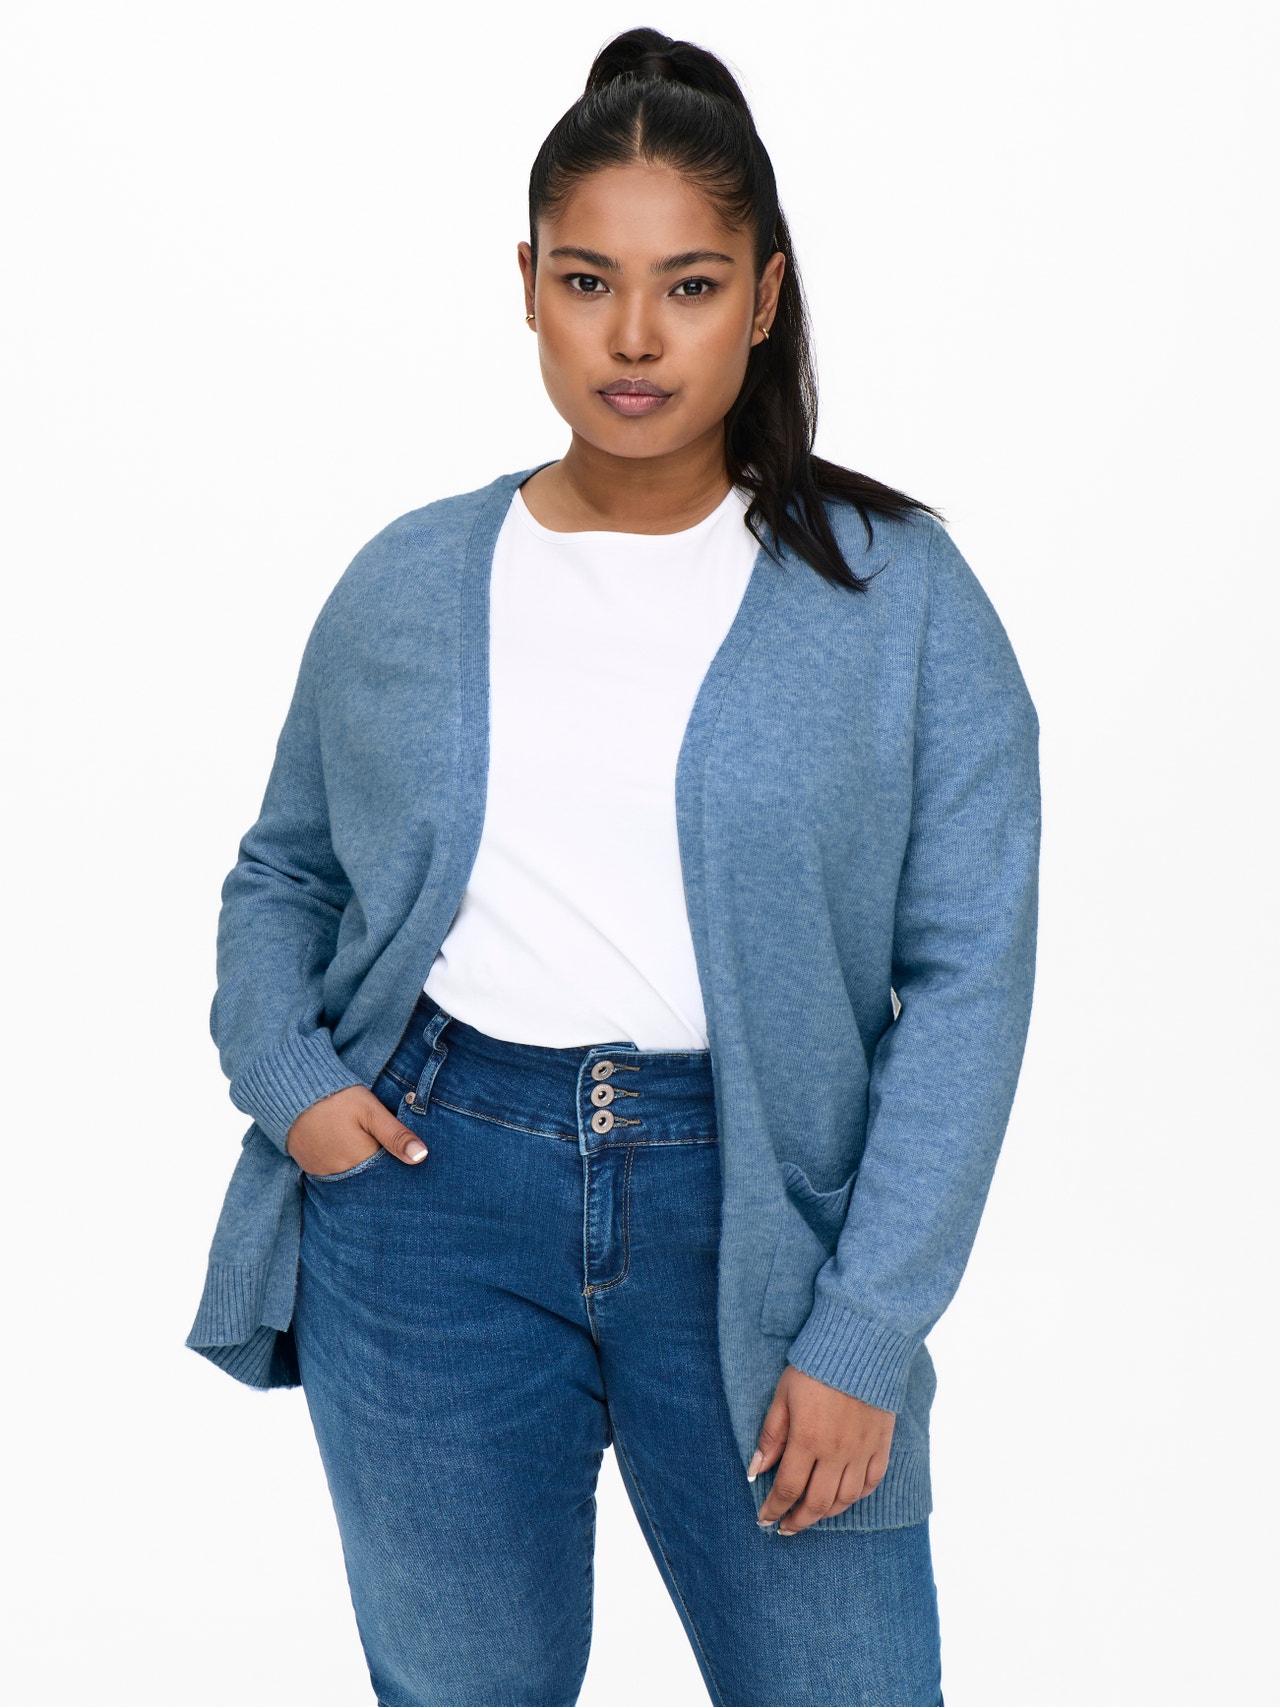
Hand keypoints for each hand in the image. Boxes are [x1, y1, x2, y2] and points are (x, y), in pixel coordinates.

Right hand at [285, 1084, 427, 1174]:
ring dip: (359, 1166)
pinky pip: (332, 1173)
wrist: (291, 1091)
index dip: (397, 1164)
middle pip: (369, 1178)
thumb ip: (396, 1135)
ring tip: (362, 1145)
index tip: (404, 1155)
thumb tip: (422, 1157)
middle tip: (381, 1146)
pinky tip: (345, 1148)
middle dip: (379, 1167)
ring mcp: (322, 1172)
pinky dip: (342, 1164)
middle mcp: (340, 1174)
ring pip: (350, 1176)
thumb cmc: (336, 1097)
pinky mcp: (309, 1166)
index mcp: (360, 1161)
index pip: (387, 1174)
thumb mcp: (371, 1111)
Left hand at [749, 1364, 894, 1533]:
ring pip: (845, 1499)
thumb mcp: (783, 1397)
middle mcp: (836, 1453)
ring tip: (811, 1516)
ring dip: (826, 1514)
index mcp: (808, 1441)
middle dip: (798, 1520)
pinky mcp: (881, 1444)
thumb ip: (771, 1436)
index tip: (764, 1519)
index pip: (788, 1488)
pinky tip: (844, 1498)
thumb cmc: (814, 1369)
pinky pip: (871, 1482)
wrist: (860, 1347)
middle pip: (817, 1503)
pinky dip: (856, 1496)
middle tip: (786, 1528)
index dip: (774, 1509)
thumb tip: (756, 1471)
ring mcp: (861, 1451)